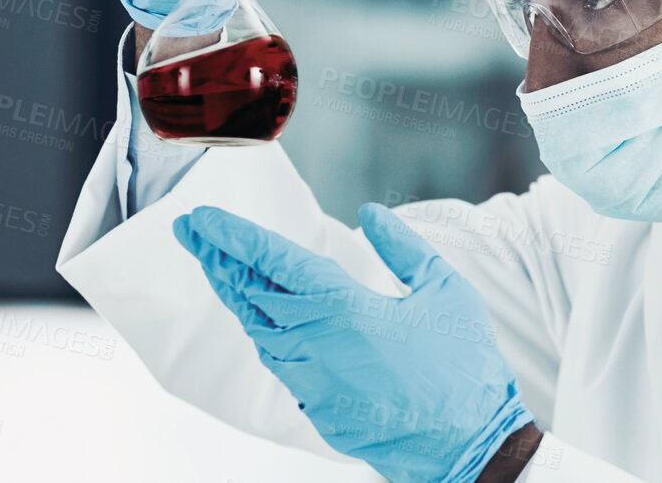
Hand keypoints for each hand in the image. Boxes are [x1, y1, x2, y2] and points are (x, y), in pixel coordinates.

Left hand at [174, 204, 533, 482]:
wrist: (470, 447)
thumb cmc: (464, 367)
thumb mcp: (445, 291)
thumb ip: (404, 248)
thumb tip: (371, 214)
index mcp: (345, 307)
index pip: (273, 262)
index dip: (232, 237)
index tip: (200, 220)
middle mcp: (317, 344)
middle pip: (251, 294)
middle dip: (217, 259)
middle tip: (190, 233)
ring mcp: (312, 382)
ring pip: (259, 332)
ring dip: (237, 296)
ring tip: (220, 267)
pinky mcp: (317, 410)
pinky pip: (281, 365)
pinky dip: (265, 334)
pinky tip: (262, 320)